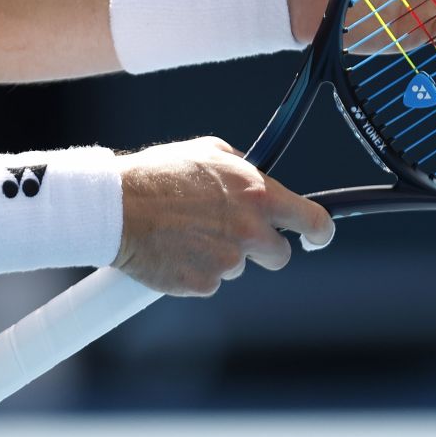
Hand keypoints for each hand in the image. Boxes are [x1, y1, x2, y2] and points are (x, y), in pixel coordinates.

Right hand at [112, 137, 333, 296]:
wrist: (115, 207)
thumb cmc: (157, 175)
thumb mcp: (207, 152)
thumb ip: (242, 168)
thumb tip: (255, 177)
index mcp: (258, 195)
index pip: (313, 220)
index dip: (320, 232)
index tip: (317, 236)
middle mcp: (249, 231)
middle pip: (278, 255)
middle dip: (263, 247)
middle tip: (232, 233)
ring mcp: (226, 261)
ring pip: (238, 266)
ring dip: (219, 253)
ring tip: (185, 232)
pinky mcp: (202, 284)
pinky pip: (209, 281)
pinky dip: (195, 269)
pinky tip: (173, 249)